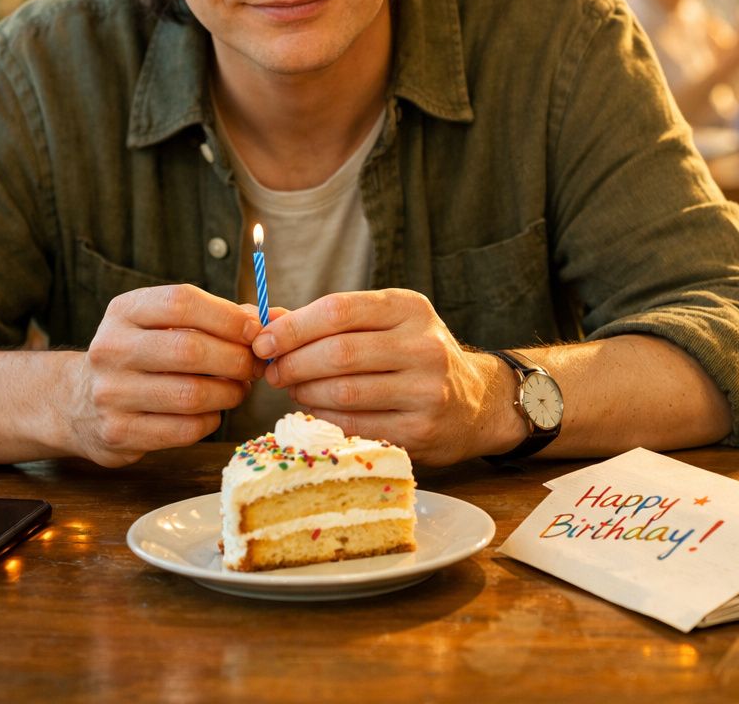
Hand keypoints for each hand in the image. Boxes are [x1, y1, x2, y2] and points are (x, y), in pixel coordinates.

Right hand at [68, 285, 264, 466]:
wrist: (79, 402)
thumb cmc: (141, 356)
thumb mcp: (163, 325)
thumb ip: (214, 318)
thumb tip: (266, 321)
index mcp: (125, 312)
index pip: (181, 302)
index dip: (227, 316)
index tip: (254, 331)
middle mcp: (111, 348)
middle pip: (190, 350)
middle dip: (236, 360)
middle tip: (254, 366)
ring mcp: (110, 393)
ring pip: (191, 395)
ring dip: (229, 393)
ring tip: (238, 389)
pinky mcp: (118, 432)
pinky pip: (184, 429)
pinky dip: (210, 420)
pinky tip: (211, 412)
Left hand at [255, 289, 515, 465]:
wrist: (474, 403)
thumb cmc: (414, 357)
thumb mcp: (385, 324)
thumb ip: (329, 320)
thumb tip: (265, 319)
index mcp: (410, 308)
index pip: (339, 310)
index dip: (293, 327)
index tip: (264, 340)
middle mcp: (423, 345)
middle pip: (338, 352)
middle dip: (294, 363)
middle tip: (274, 371)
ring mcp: (426, 390)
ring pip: (344, 391)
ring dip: (305, 393)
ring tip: (294, 389)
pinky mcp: (420, 429)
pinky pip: (355, 424)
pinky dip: (324, 418)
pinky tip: (316, 411)